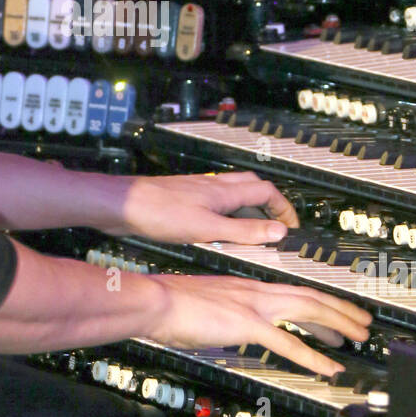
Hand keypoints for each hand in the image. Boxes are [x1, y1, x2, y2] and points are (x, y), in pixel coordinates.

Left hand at [114, 170, 298, 244]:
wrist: (124, 205)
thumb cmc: (159, 213)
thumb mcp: (208, 229)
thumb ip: (243, 231)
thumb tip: (277, 231)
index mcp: (224, 192)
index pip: (267, 191)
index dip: (284, 207)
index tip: (292, 225)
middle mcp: (213, 186)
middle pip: (252, 185)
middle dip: (269, 202)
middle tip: (276, 222)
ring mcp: (198, 190)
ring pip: (233, 190)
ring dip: (248, 205)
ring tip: (252, 227)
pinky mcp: (183, 198)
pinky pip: (215, 199)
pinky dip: (227, 210)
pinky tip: (218, 227)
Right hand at [148, 272, 371, 376]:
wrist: (154, 301)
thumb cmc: (170, 304)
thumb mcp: (207, 305)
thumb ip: (225, 314)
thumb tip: (231, 326)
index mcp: (248, 288)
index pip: (294, 293)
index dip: (322, 304)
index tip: (339, 316)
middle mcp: (256, 292)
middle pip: (311, 297)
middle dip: (342, 310)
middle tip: (363, 324)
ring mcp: (254, 306)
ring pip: (309, 311)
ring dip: (338, 325)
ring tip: (358, 339)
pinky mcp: (246, 324)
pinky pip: (288, 343)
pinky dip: (313, 356)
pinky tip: (329, 368)